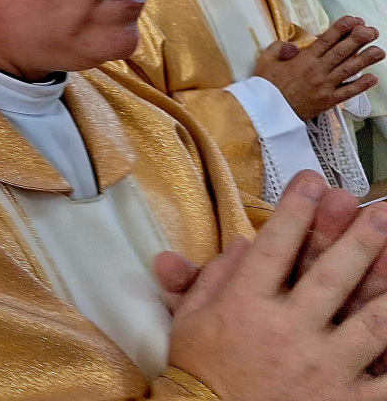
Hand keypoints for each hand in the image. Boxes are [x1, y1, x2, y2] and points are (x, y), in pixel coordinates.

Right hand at [160, 171, 386, 398]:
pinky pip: (385, 379)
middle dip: (359, 240)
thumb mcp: (191, 318)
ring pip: (370, 323)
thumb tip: (243, 241)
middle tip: (382, 212)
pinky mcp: (344, 400)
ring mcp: (321, 368)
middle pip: (330, 276)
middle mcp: (287, 330)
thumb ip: (214, 276)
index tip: (313, 181)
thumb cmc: (200, 369)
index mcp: (246, 305)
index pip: (274, 247)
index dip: (294, 210)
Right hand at [254, 16, 382, 120]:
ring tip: (380, 51)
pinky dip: (361, 86)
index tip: (353, 20)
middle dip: (358, 40)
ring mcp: (325, 86)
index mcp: (303, 59)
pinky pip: (348, 92)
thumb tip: (294, 44)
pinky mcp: (328, 101)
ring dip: (366, 60)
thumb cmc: (266, 85)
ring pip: (349, 70)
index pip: (326, 40)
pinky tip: (373, 78)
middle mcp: (317, 71)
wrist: (268, 113)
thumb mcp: (265, 60)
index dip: (341, 29)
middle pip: (342, 52)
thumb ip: (279, 48)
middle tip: (371, 31)